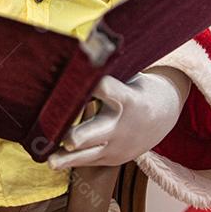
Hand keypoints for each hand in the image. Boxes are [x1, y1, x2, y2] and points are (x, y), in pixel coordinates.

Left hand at [48, 68, 189, 169]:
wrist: (161, 117)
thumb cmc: (132, 88)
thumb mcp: (126, 76)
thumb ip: (103, 70)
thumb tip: (79, 49)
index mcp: (127, 99)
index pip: (109, 90)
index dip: (97, 85)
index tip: (83, 79)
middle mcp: (120, 124)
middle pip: (98, 130)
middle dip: (82, 135)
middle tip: (68, 139)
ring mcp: (115, 145)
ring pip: (89, 153)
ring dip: (68, 157)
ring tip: (49, 162)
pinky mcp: (110, 158)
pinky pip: (87, 161)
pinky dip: (69, 162)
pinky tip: (51, 163)